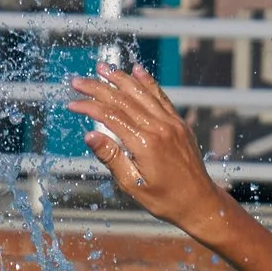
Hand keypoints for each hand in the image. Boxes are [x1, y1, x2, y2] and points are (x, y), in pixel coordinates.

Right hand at [68, 65, 229, 233]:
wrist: (199, 202)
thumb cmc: (164, 199)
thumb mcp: (133, 184)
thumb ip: (112, 157)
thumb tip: (89, 135)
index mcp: (145, 144)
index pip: (111, 117)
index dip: (89, 107)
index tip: (72, 103)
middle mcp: (160, 127)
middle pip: (123, 100)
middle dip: (98, 88)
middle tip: (77, 81)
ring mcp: (172, 123)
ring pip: (142, 93)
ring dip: (120, 78)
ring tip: (102, 68)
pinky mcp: (180, 123)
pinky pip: (161, 97)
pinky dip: (147, 82)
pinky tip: (136, 70)